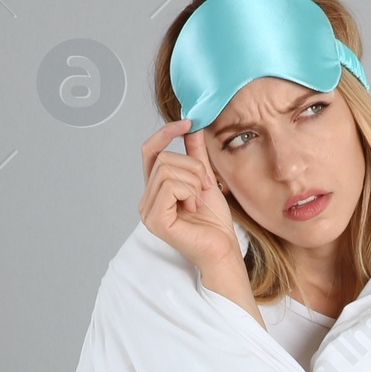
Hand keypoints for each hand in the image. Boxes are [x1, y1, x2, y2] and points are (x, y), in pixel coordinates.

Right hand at [138, 119, 244, 284]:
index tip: (187, 122)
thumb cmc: (215, 222)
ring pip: (168, 170)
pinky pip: (170, 186)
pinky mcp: (155, 220)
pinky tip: (193, 209)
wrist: (223, 249)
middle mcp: (146, 201)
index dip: (166, 133)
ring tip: (198, 201)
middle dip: (192, 168)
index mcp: (155, 191)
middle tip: (203, 189)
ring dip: (193, 181)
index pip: (150, 151)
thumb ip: (195, 154)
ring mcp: (148, 211)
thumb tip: (192, 126)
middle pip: (163, 159)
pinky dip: (189, 192)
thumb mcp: (204, 179)